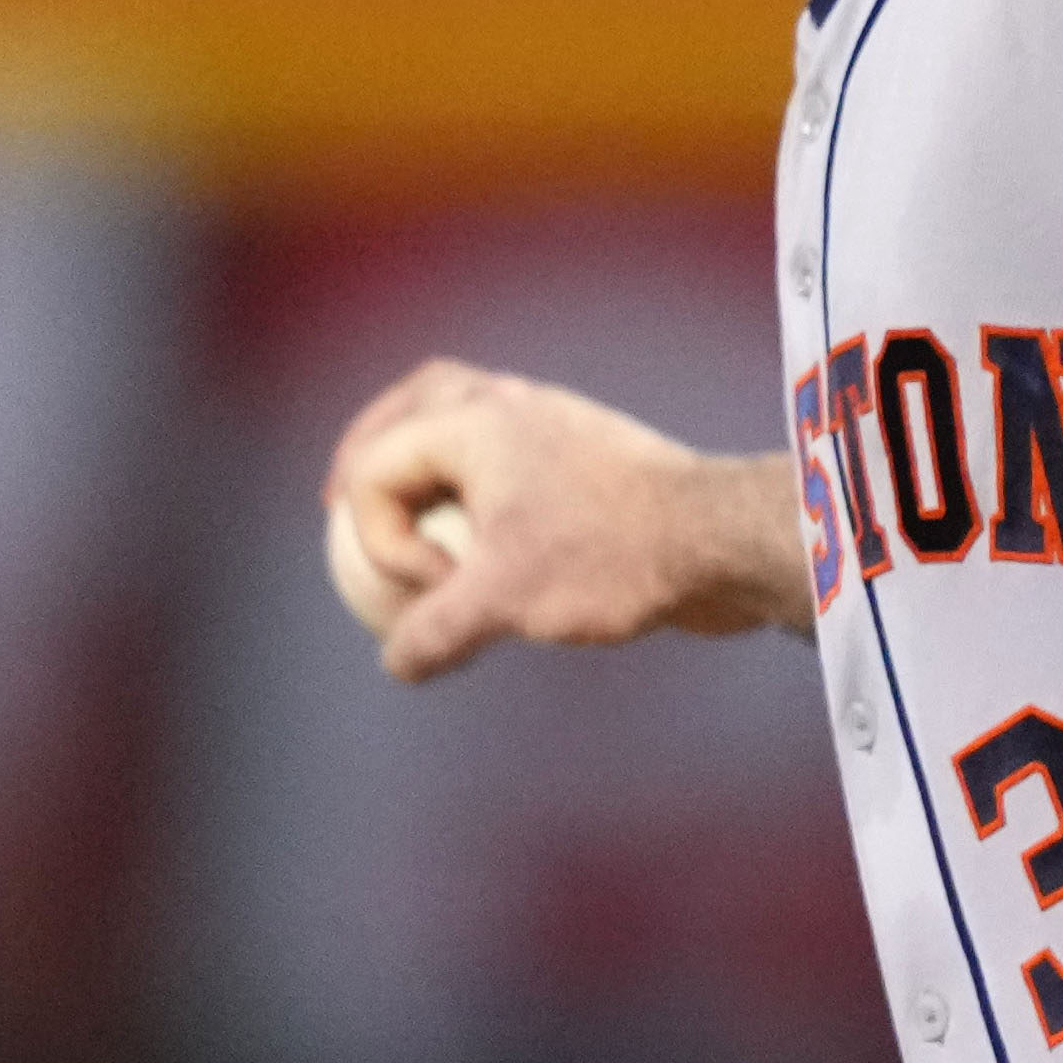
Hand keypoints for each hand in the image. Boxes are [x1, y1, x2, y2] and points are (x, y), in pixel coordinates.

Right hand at [320, 359, 809, 682]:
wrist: (721, 540)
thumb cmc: (610, 557)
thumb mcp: (503, 602)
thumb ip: (434, 631)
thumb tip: (396, 661)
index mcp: (476, 419)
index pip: (378, 466)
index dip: (381, 538)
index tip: (435, 586)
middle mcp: (509, 405)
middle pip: (413, 401)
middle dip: (370, 450)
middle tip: (342, 496)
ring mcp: (552, 425)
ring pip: (466, 417)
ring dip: (427, 459)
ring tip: (409, 509)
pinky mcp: (586, 456)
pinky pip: (509, 454)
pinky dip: (476, 483)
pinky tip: (482, 539)